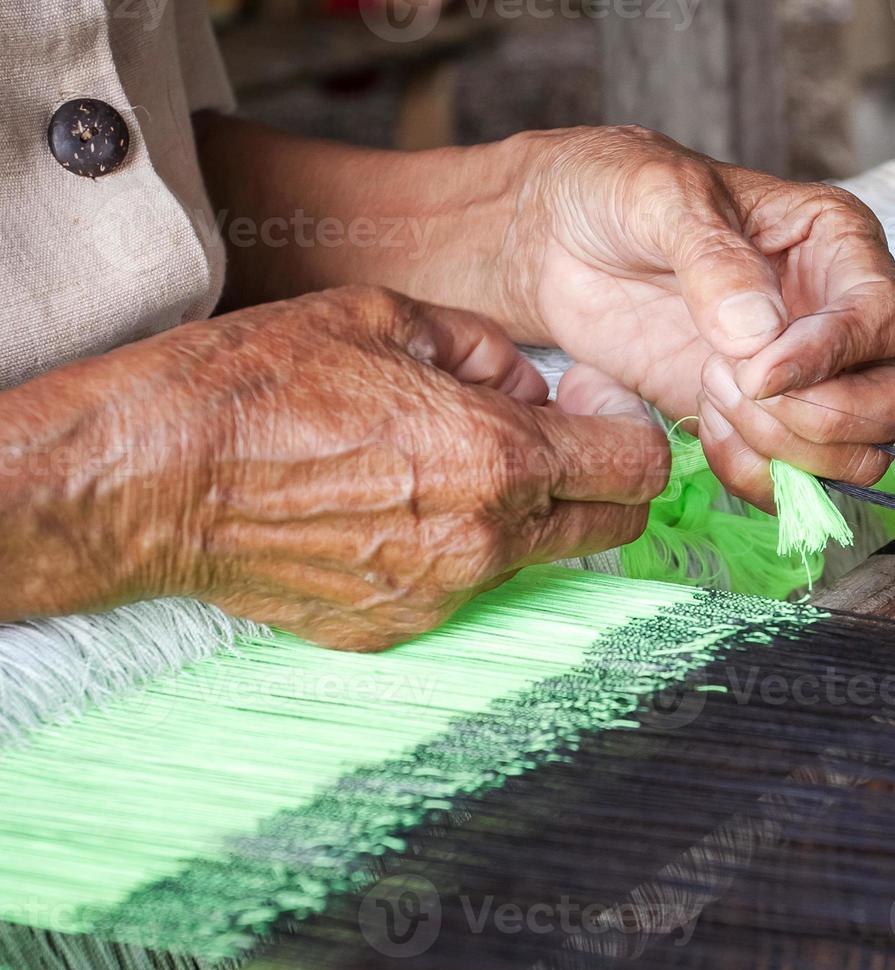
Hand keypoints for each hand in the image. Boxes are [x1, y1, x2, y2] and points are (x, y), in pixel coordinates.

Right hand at [0, 286, 667, 650]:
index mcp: (499, 459)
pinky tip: (387, 506)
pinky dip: (453, 547)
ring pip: (534, 556)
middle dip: (598, 479)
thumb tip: (532, 383)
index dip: (631, 430)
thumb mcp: (385, 317)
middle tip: (543, 435)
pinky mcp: (395, 628)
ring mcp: (441, 597)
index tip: (592, 407)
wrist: (152, 479)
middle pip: (611, 527)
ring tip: (437, 461)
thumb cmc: (260, 383)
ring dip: (520, 511)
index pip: (642, 470)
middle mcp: (485, 543)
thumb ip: (486, 348)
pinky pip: (462, 586)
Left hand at [194, 118, 894, 509]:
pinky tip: (713, 466)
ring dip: (804, 460)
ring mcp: (778, 373)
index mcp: (818, 241)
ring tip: (726, 441)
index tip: (763, 367)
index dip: (843, 348)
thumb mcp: (645, 196)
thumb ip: (713, 261)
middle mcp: (814, 313)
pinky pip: (782, 470)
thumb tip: (765, 333)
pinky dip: (763, 483)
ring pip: (852, 443)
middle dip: (846, 419)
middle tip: (760, 422)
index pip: (885, 307)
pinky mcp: (730, 420)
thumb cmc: (583, 191)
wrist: (514, 241)